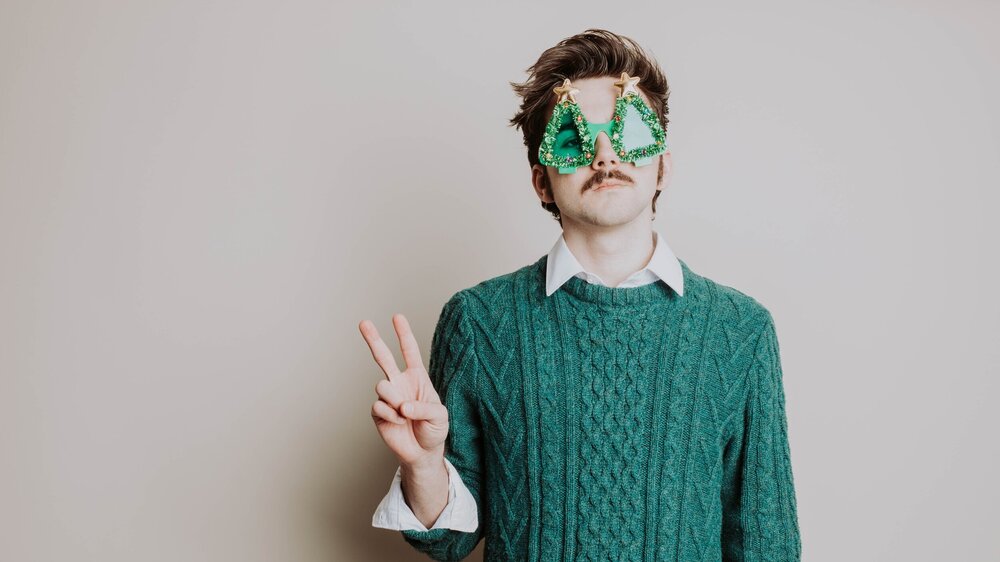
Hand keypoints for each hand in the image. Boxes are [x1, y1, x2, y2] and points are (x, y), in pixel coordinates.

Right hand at [359, 313, 448, 467]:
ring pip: (381, 386)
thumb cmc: (435, 430)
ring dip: (393, 399)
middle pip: (383, 357)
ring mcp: (388, 397)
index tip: (396, 316)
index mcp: (417, 377)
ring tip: (403, 413)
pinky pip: (378, 406)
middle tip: (363, 322)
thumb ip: (424, 408)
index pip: (409, 351)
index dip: (403, 334)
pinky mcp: (378, 413)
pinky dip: (390, 416)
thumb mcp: (440, 416)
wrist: (423, 452)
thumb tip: (402, 406)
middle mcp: (400, 383)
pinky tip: (398, 423)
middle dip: (373, 339)